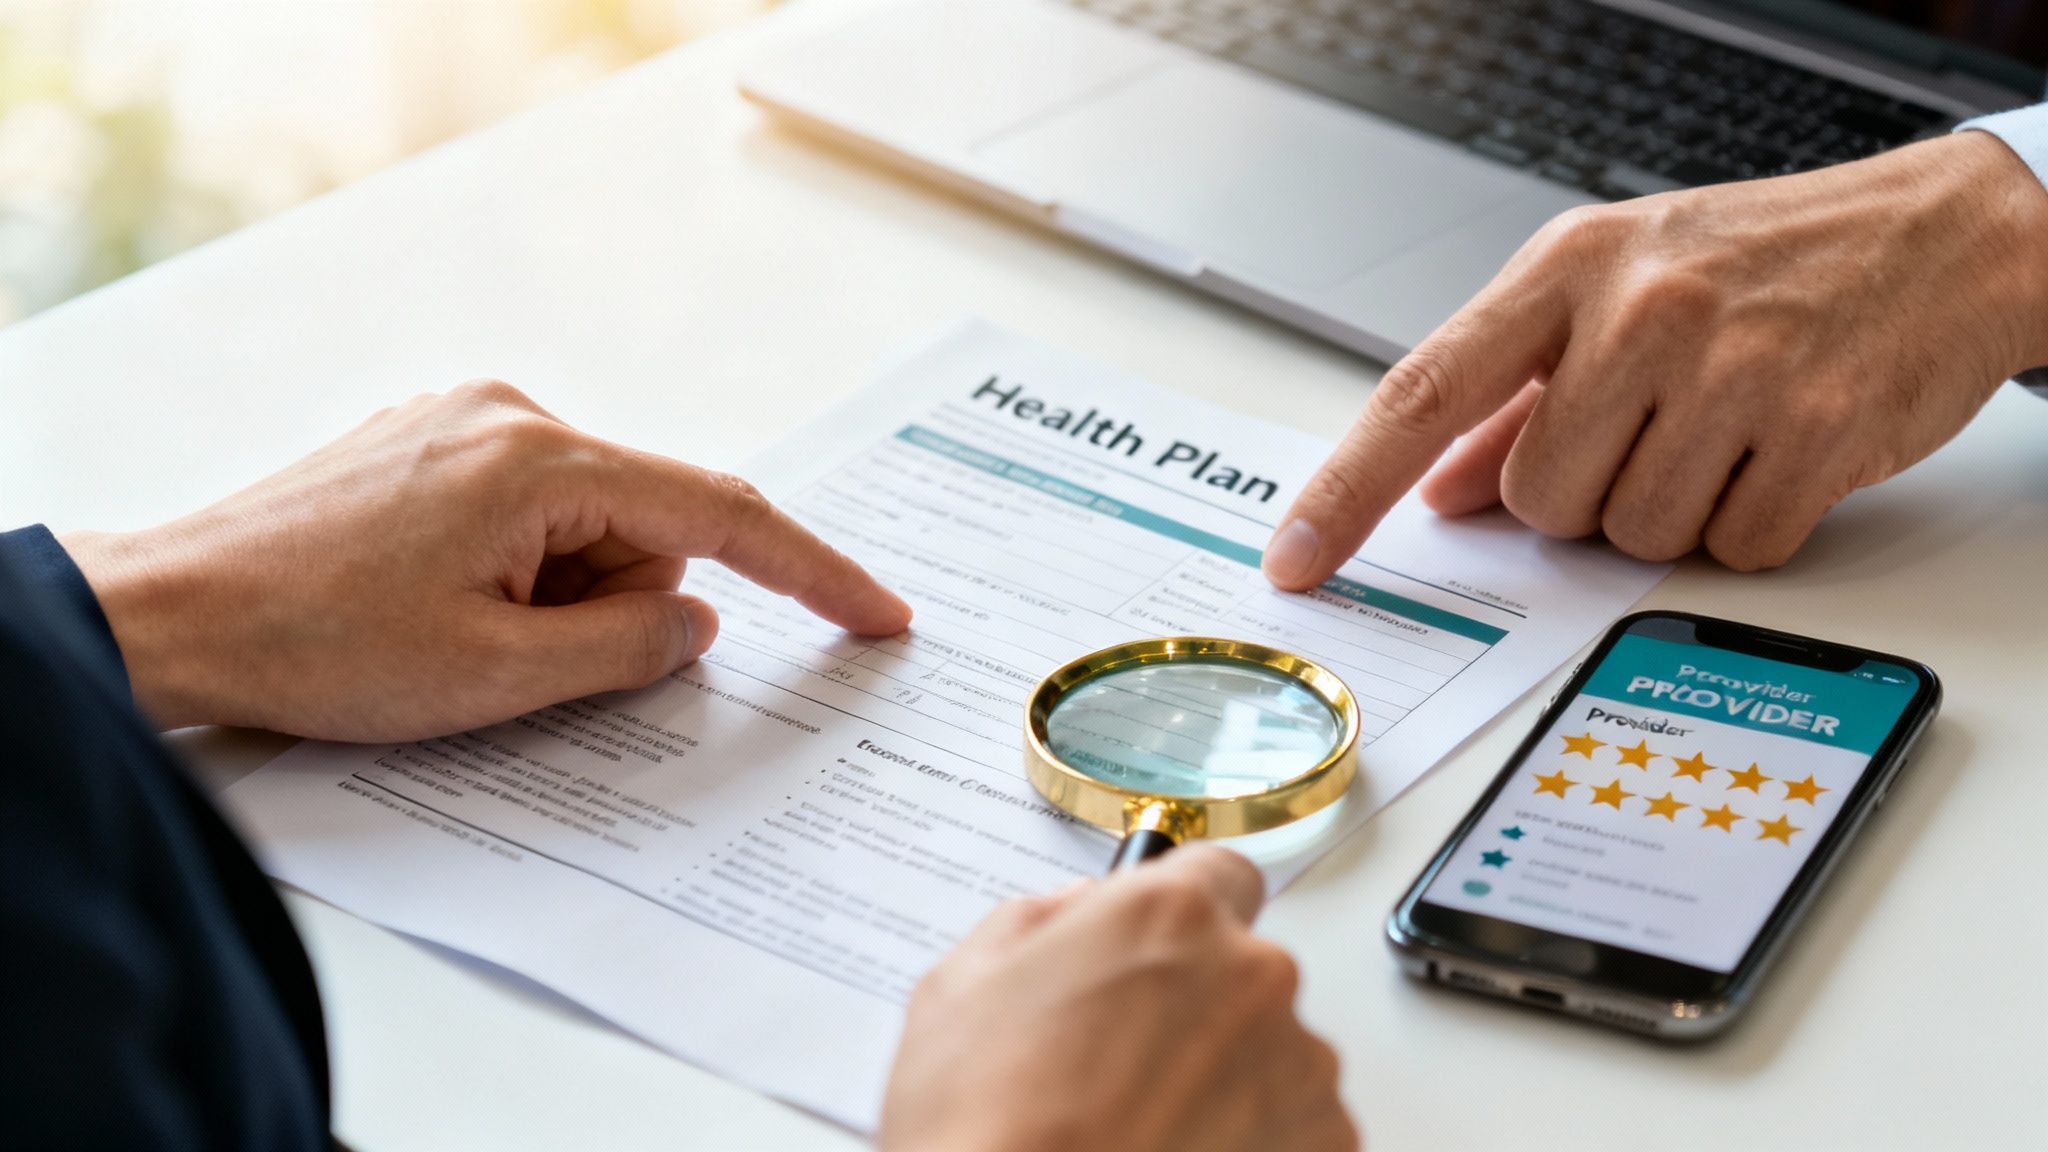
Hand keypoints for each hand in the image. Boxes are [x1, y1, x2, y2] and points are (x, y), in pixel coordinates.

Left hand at [60, 381, 910, 739]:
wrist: (172, 614)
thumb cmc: (315, 647)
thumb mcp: (497, 681)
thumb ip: (626, 650)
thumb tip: (695, 624)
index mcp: (540, 462)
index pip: (720, 515)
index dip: (812, 573)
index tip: (878, 616)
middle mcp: (511, 415)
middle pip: (645, 526)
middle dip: (618, 608)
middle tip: (520, 663)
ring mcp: (466, 420)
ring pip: (588, 525)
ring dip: (558, 596)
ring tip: (453, 633)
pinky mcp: (433, 442)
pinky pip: (533, 512)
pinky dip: (524, 571)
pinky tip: (439, 603)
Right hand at [879, 846, 1356, 1151]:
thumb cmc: (986, 1127)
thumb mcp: (961, 986)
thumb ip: (1037, 922)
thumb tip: (1077, 911)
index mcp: (1168, 915)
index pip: (1219, 875)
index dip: (1185, 915)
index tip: (1164, 947)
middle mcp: (1250, 975)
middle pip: (1244, 968)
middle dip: (1197, 1005)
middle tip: (1124, 1062)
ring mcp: (1296, 1065)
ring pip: (1274, 1051)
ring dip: (1229, 1078)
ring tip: (1147, 1126)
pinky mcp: (1321, 1141)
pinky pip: (1298, 1126)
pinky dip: (1257, 1142)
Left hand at [1264, 130, 2047, 585]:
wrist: (1940, 235)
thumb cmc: (1763, 262)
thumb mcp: (1621, 292)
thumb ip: (1514, 397)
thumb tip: (1436, 492)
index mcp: (1569, 269)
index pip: (1421, 393)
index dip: (1346, 490)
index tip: (1295, 561)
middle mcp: (1641, 311)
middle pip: (1537, 499)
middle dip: (1583, 499)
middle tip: (1653, 431)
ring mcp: (1731, 370)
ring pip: (1629, 537)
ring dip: (1670, 513)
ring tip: (1724, 431)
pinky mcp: (1815, 432)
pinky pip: (1730, 550)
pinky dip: (1749, 526)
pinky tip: (1778, 451)